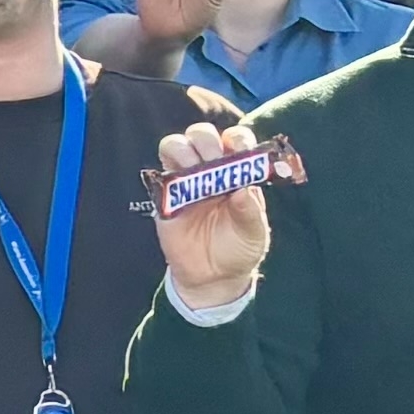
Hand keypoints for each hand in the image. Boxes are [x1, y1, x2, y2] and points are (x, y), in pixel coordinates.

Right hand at [148, 114, 290, 301]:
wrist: (212, 277)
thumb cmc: (239, 250)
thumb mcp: (255, 234)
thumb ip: (250, 211)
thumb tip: (243, 188)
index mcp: (238, 173)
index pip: (236, 140)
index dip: (237, 138)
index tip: (239, 150)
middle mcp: (211, 170)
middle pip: (202, 135)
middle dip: (206, 142)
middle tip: (212, 161)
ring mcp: (185, 181)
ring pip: (175, 146)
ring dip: (183, 151)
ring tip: (192, 172)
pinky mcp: (164, 197)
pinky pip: (158, 175)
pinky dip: (166, 176)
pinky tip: (179, 193)